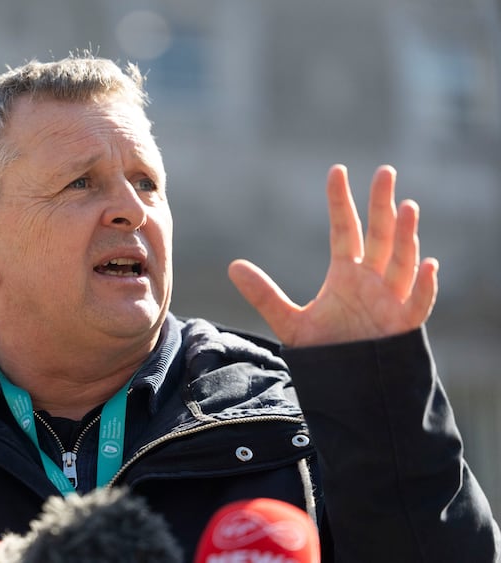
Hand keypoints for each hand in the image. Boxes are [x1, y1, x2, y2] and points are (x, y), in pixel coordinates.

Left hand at [228, 164, 437, 347]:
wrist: (347, 387)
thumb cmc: (325, 351)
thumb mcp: (290, 323)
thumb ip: (265, 295)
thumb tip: (232, 266)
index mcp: (347, 274)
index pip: (346, 230)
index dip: (341, 202)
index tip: (336, 171)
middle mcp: (372, 281)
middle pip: (380, 236)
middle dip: (382, 205)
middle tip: (385, 171)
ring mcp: (391, 301)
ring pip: (402, 263)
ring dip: (406, 237)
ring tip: (408, 207)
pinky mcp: (403, 327)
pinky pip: (418, 304)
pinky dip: (424, 286)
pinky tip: (426, 264)